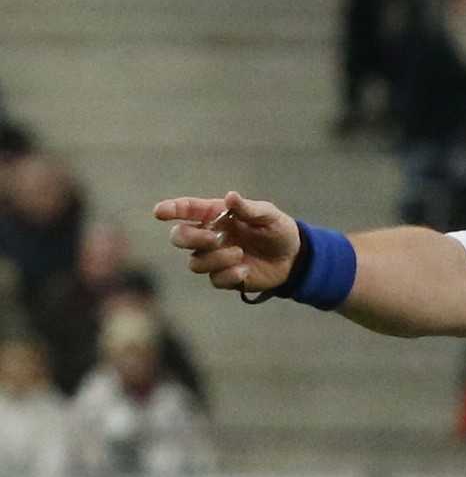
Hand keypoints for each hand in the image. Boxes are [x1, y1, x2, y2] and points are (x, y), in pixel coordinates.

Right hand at [154, 192, 300, 293]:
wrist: (294, 258)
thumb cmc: (278, 230)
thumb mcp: (269, 216)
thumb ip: (249, 209)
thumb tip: (231, 197)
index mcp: (216, 214)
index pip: (186, 209)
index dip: (171, 209)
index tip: (160, 212)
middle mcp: (209, 235)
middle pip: (179, 237)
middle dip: (191, 238)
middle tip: (215, 239)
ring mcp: (214, 258)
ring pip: (194, 263)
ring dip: (215, 259)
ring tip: (240, 254)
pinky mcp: (224, 277)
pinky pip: (214, 279)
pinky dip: (229, 275)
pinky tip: (245, 269)